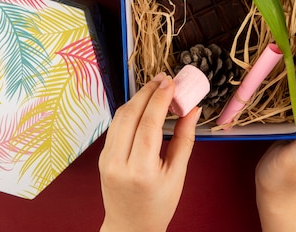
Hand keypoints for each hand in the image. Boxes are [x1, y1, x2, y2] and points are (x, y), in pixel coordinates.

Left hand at [98, 73, 200, 231]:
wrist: (130, 227)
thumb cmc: (158, 205)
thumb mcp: (178, 174)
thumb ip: (184, 139)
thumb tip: (192, 110)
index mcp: (142, 170)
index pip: (149, 125)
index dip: (160, 100)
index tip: (171, 83)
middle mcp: (119, 163)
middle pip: (130, 115)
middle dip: (147, 92)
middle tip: (164, 79)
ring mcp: (107, 159)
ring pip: (119, 117)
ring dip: (137, 98)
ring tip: (155, 87)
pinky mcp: (103, 156)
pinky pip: (115, 126)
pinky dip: (129, 110)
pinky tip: (143, 104)